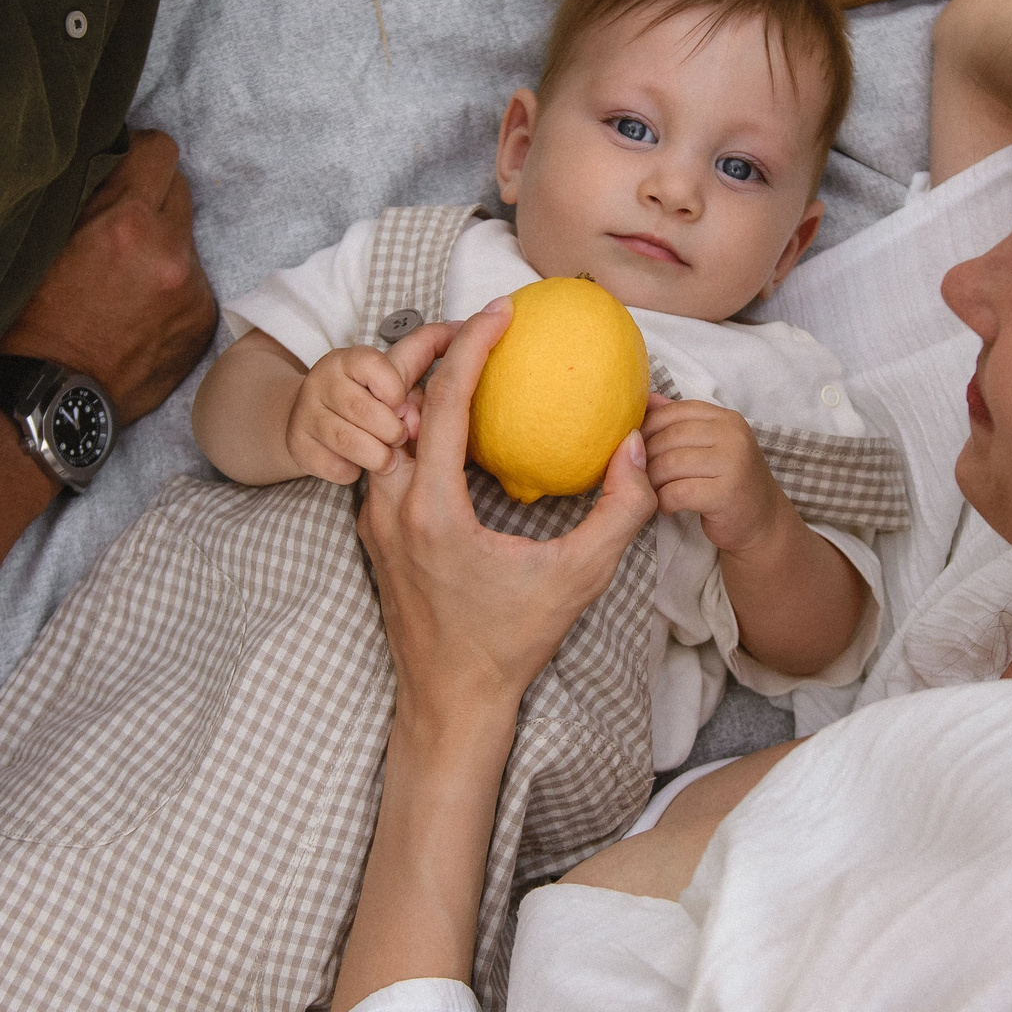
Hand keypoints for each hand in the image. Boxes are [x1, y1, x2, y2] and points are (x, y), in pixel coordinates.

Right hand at [0, 129, 216, 421]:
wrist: (51, 399)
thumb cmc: (30, 320)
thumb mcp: (45, 240)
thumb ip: (88, 195)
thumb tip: (113, 157)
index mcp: (127, 221)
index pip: (160, 150)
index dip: (138, 155)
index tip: (123, 168)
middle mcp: (170, 252)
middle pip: (180, 190)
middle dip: (151, 200)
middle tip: (117, 226)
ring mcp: (193, 291)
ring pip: (186, 240)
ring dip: (162, 247)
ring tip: (123, 279)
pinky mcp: (202, 323)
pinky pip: (192, 284)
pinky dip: (171, 289)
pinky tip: (137, 312)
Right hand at [287, 345, 419, 483]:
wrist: (312, 421)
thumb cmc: (367, 395)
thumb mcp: (393, 370)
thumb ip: (428, 349)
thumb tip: (459, 329)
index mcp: (348, 359)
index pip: (375, 367)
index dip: (395, 391)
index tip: (400, 404)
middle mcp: (321, 381)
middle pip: (365, 410)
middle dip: (393, 431)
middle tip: (400, 438)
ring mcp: (305, 414)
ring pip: (349, 441)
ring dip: (378, 456)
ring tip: (388, 458)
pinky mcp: (298, 446)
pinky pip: (334, 466)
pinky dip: (353, 472)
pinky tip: (358, 466)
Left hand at [358, 301, 658, 718]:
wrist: (450, 700)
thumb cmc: (512, 642)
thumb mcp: (581, 578)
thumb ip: (621, 510)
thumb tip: (636, 447)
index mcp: (431, 509)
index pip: (445, 400)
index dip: (473, 344)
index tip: (502, 311)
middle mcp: (390, 505)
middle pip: (397, 398)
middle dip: (429, 346)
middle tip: (472, 320)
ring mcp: (375, 518)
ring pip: (384, 427)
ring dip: (418, 385)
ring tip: (462, 358)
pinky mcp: (376, 531)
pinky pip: (386, 458)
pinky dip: (413, 425)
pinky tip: (452, 419)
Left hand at [642, 393, 791, 554]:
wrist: (764, 520)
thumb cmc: (730, 480)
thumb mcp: (711, 444)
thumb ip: (681, 421)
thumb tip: (645, 399)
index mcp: (726, 418)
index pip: (675, 412)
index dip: (648, 427)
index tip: (637, 447)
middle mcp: (732, 436)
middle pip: (669, 438)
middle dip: (646, 457)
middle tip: (639, 474)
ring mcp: (732, 463)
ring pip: (670, 464)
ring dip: (652, 481)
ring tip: (651, 491)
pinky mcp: (725, 494)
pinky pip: (677, 492)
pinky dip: (664, 501)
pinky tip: (667, 506)